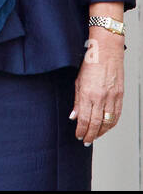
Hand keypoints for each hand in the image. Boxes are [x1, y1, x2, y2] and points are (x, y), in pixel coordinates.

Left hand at [72, 26, 124, 144]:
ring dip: (101, 132)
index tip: (78, 136)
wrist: (107, 52)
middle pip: (95, 123)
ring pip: (107, 121)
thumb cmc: (91, 63)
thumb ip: (76, 101)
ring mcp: (112, 97)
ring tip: (95, 136)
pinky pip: (117, 114)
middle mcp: (100, 97)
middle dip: (90, 134)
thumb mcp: (78, 81)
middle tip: (86, 141)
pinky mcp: (120, 95)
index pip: (83, 119)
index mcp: (87, 94)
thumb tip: (73, 116)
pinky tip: (106, 127)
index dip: (81, 130)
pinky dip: (111, 124)